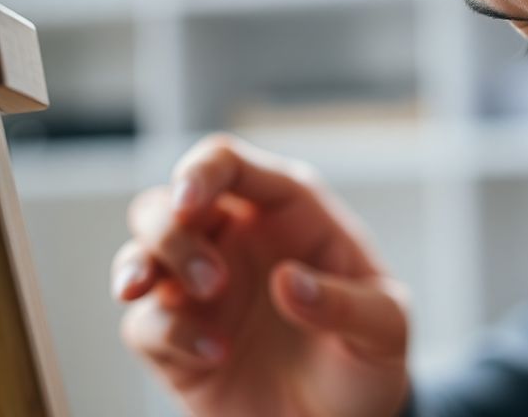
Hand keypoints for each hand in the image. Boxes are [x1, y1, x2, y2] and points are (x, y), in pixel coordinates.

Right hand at [111, 134, 409, 416]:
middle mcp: (239, 241)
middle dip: (171, 231)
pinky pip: (144, 322)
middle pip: (168, 202)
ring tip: (204, 303)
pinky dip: (167, 334)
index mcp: (290, 215)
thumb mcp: (385, 330)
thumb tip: (289, 282)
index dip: (201, 172)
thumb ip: (347, 304)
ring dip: (147, 268)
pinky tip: (216, 355)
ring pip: (142, 249)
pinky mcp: (179, 340)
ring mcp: (203, 290)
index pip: (231, 166)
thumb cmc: (370, 360)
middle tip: (213, 282)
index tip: (188, 203)